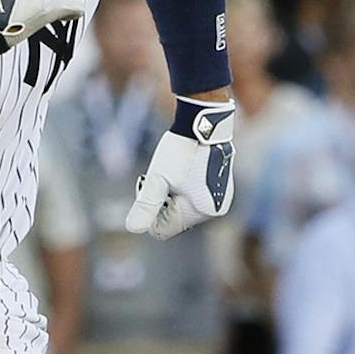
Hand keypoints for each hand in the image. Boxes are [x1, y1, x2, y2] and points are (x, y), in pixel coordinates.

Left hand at [126, 97, 234, 238]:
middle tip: (163, 178)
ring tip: (176, 173)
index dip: (150, 211)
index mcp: (200, 212)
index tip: (151, 186)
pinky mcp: (222, 190)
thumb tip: (132, 229)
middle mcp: (214, 210)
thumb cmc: (180, 150)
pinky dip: (186, 190)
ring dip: (174, 196)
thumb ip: (146, 205)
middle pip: (174, 220)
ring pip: (184, 209)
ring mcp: (221, 200)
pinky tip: (186, 171)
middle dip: (163, 203)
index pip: (162, 229)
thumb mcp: (157, 178)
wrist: (204, 124)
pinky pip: (196, 200)